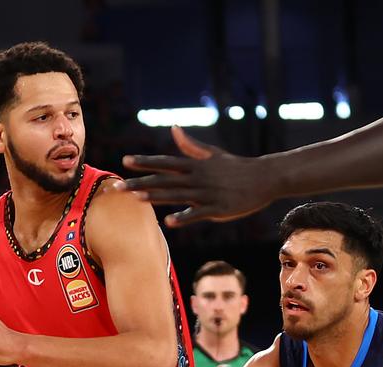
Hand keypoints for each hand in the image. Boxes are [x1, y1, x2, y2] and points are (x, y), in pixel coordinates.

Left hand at [118, 126, 273, 225]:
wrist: (265, 178)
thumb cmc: (236, 167)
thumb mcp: (212, 154)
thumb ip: (190, 145)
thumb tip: (174, 128)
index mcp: (195, 165)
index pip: (165, 162)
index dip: (145, 162)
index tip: (125, 160)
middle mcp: (198, 178)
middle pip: (164, 180)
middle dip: (140, 182)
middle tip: (118, 185)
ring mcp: (207, 194)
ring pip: (177, 195)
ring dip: (155, 197)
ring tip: (135, 198)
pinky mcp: (218, 209)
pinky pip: (198, 214)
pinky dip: (184, 217)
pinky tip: (169, 221)